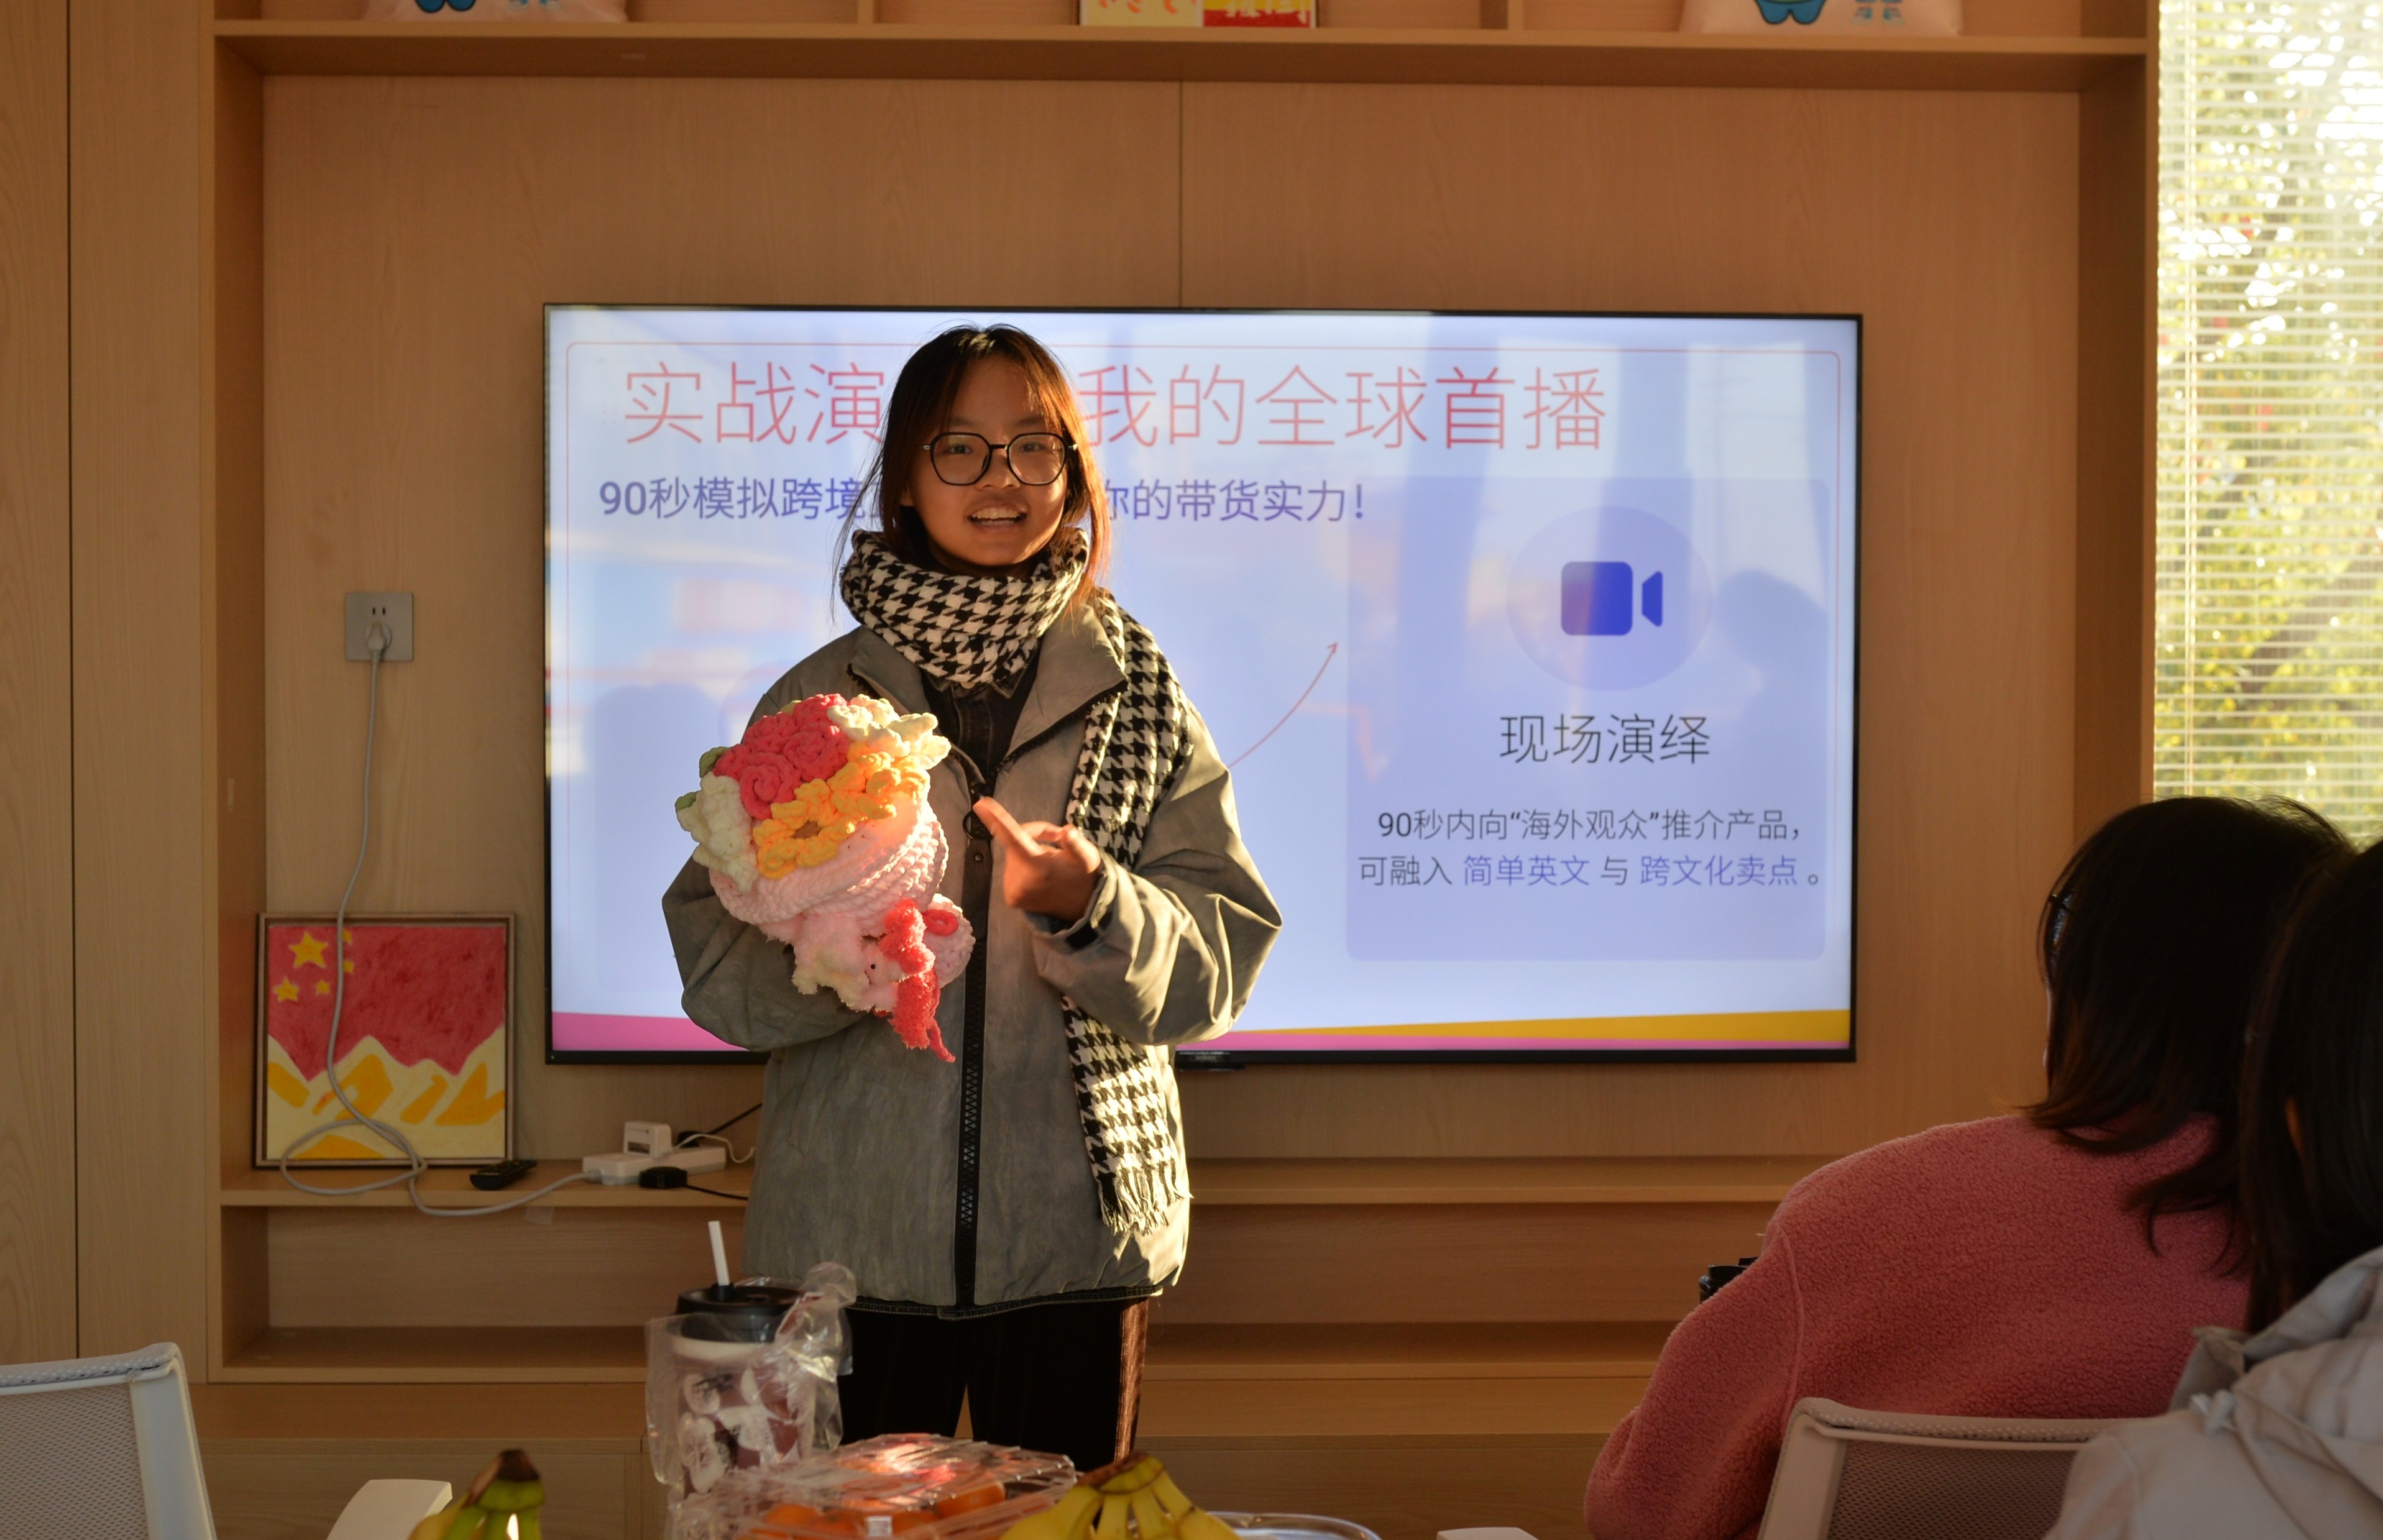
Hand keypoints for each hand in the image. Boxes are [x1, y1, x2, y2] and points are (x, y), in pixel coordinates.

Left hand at [975, 796, 1101, 922]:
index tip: (981, 804)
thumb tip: (1066, 830)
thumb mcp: (1087, 857)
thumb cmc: (1082, 877)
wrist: (1080, 908)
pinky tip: (1039, 875)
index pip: (1014, 838)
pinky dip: (1024, 866)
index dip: (997, 820)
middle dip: (1033, 835)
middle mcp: (1022, 882)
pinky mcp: (1011, 898)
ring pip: (1013, 855)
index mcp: (1040, 869)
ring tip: (1050, 862)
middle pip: (1016, 842)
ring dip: (1029, 851)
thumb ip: (1075, 843)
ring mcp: (1014, 892)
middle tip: (1056, 837)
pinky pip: (1012, 869)